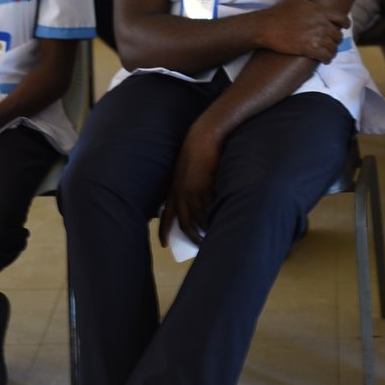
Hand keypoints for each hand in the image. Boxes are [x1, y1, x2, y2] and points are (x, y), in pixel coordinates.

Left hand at [158, 126, 222, 247]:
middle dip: (191, 237)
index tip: (164, 245)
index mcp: (173, 190)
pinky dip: (215, 218)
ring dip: (205, 231)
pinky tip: (220, 222)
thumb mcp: (182, 171)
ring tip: (212, 238)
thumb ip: (184, 186)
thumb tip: (191, 199)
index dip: (163, 231)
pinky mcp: (208, 188)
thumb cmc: (194, 151)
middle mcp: (182, 194)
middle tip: (199, 246)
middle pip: (185, 224)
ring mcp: (196, 192)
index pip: (166, 216)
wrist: (203, 138)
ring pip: (200, 219)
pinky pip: (211, 209)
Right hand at [255, 0, 349, 61]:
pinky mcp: (309, 49)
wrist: (266, 27)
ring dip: (332, 50)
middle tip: (331, 41)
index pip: (343, 19)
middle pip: (338, 35)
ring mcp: (316, 37)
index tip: (343, 27)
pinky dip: (327, 58)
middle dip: (336, 39)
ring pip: (333, 47)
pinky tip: (324, 59)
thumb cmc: (279, 12)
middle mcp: (321, 23)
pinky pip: (326, 56)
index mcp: (320, 10)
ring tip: (328, 51)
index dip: (345, 24)